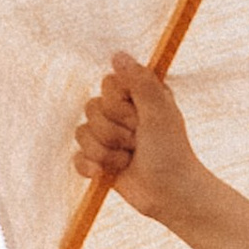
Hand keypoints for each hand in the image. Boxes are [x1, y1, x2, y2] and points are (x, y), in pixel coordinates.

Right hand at [72, 53, 205, 223]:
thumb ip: (140, 81)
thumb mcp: (160, 112)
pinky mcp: (99, 160)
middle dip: (114, 131)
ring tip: (129, 159)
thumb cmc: (171, 151)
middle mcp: (121, 113)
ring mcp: (108, 137)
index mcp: (138, 96)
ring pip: (82, 133)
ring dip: (106, 151)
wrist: (170, 194)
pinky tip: (104, 173)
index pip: (107, 83)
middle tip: (138, 142)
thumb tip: (118, 54)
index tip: (140, 118)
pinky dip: (89, 166)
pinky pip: (77, 156)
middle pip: (91, 107)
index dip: (119, 103)